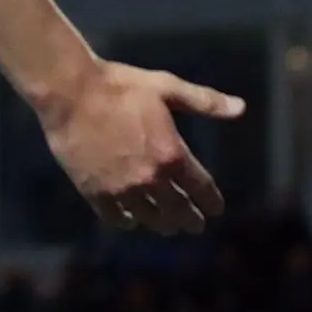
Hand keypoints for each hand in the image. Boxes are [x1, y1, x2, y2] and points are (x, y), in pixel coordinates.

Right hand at [34, 59, 240, 234]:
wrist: (69, 92)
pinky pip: (115, 217)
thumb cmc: (120, 85)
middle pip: (177, 211)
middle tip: (194, 226)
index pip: (201, 189)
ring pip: (148, 219)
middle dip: (190, 221)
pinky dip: (126, 221)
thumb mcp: (167, 87)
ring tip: (165, 226)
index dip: (211, 203)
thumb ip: (205, 101)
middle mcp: (150, 178)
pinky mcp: (94, 191)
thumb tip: (241, 108)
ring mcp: (121, 188)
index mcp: (172, 154)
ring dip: (161, 224)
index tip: (216, 210)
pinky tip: (130, 220)